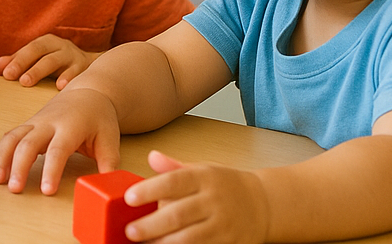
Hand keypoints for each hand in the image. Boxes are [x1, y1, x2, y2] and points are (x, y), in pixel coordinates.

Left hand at [0, 35, 100, 87]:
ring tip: (27, 82)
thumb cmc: (58, 62)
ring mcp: (73, 57)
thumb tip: (0, 64)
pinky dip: (68, 78)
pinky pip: (76, 73)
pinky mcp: (84, 68)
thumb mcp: (40, 58)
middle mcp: (59, 46)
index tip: (6, 73)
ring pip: (54, 61)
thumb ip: (19, 61)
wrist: (90, 64)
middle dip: (25, 64)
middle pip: (40, 53)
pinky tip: (60, 87)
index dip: (17, 60)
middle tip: (15, 78)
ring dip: (40, 71)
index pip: (30, 49)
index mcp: (47, 42)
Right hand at [0, 87, 120, 194]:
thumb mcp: (110, 139)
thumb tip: (109, 188)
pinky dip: (2, 152)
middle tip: (15, 190)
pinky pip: (11, 136)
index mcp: (70, 126)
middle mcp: (49, 122)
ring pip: (14, 137)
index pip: (58, 150)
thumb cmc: (99, 117)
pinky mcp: (29, 124)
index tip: (47, 190)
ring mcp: (36, 121)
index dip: (51, 170)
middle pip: (28, 143)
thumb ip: (108, 163)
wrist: (88, 92)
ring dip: (3, 157)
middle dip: (20, 166)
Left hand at [122, 150, 269, 242]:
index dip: (149, 190)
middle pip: (179, 214)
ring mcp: (223, 225)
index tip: (129, 198)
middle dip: (152, 225)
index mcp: (203, 177)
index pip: (173, 182)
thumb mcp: (201, 168)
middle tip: (131, 231)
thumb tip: (151, 156)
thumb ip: (173, 167)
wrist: (262, 203)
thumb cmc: (224, 184)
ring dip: (166, 243)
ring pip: (191, 238)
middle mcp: (213, 200)